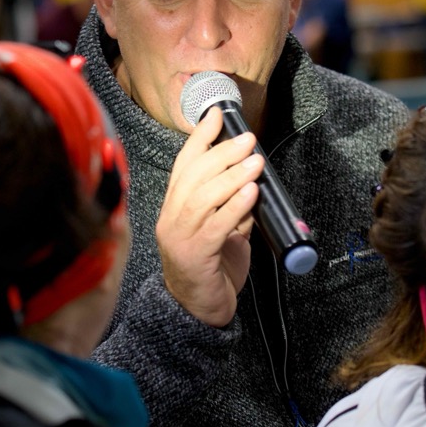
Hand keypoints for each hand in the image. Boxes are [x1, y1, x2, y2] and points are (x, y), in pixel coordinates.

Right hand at [157, 107, 262, 326]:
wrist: (198, 311)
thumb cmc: (211, 267)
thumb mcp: (223, 228)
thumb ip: (232, 205)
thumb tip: (252, 178)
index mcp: (175, 207)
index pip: (184, 164)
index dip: (200, 137)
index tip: (218, 115)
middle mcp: (171, 218)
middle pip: (193, 176)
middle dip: (222, 152)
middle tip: (248, 139)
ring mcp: (179, 238)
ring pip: (201, 198)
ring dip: (230, 176)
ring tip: (254, 162)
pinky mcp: (194, 257)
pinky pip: (214, 227)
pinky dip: (234, 207)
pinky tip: (250, 194)